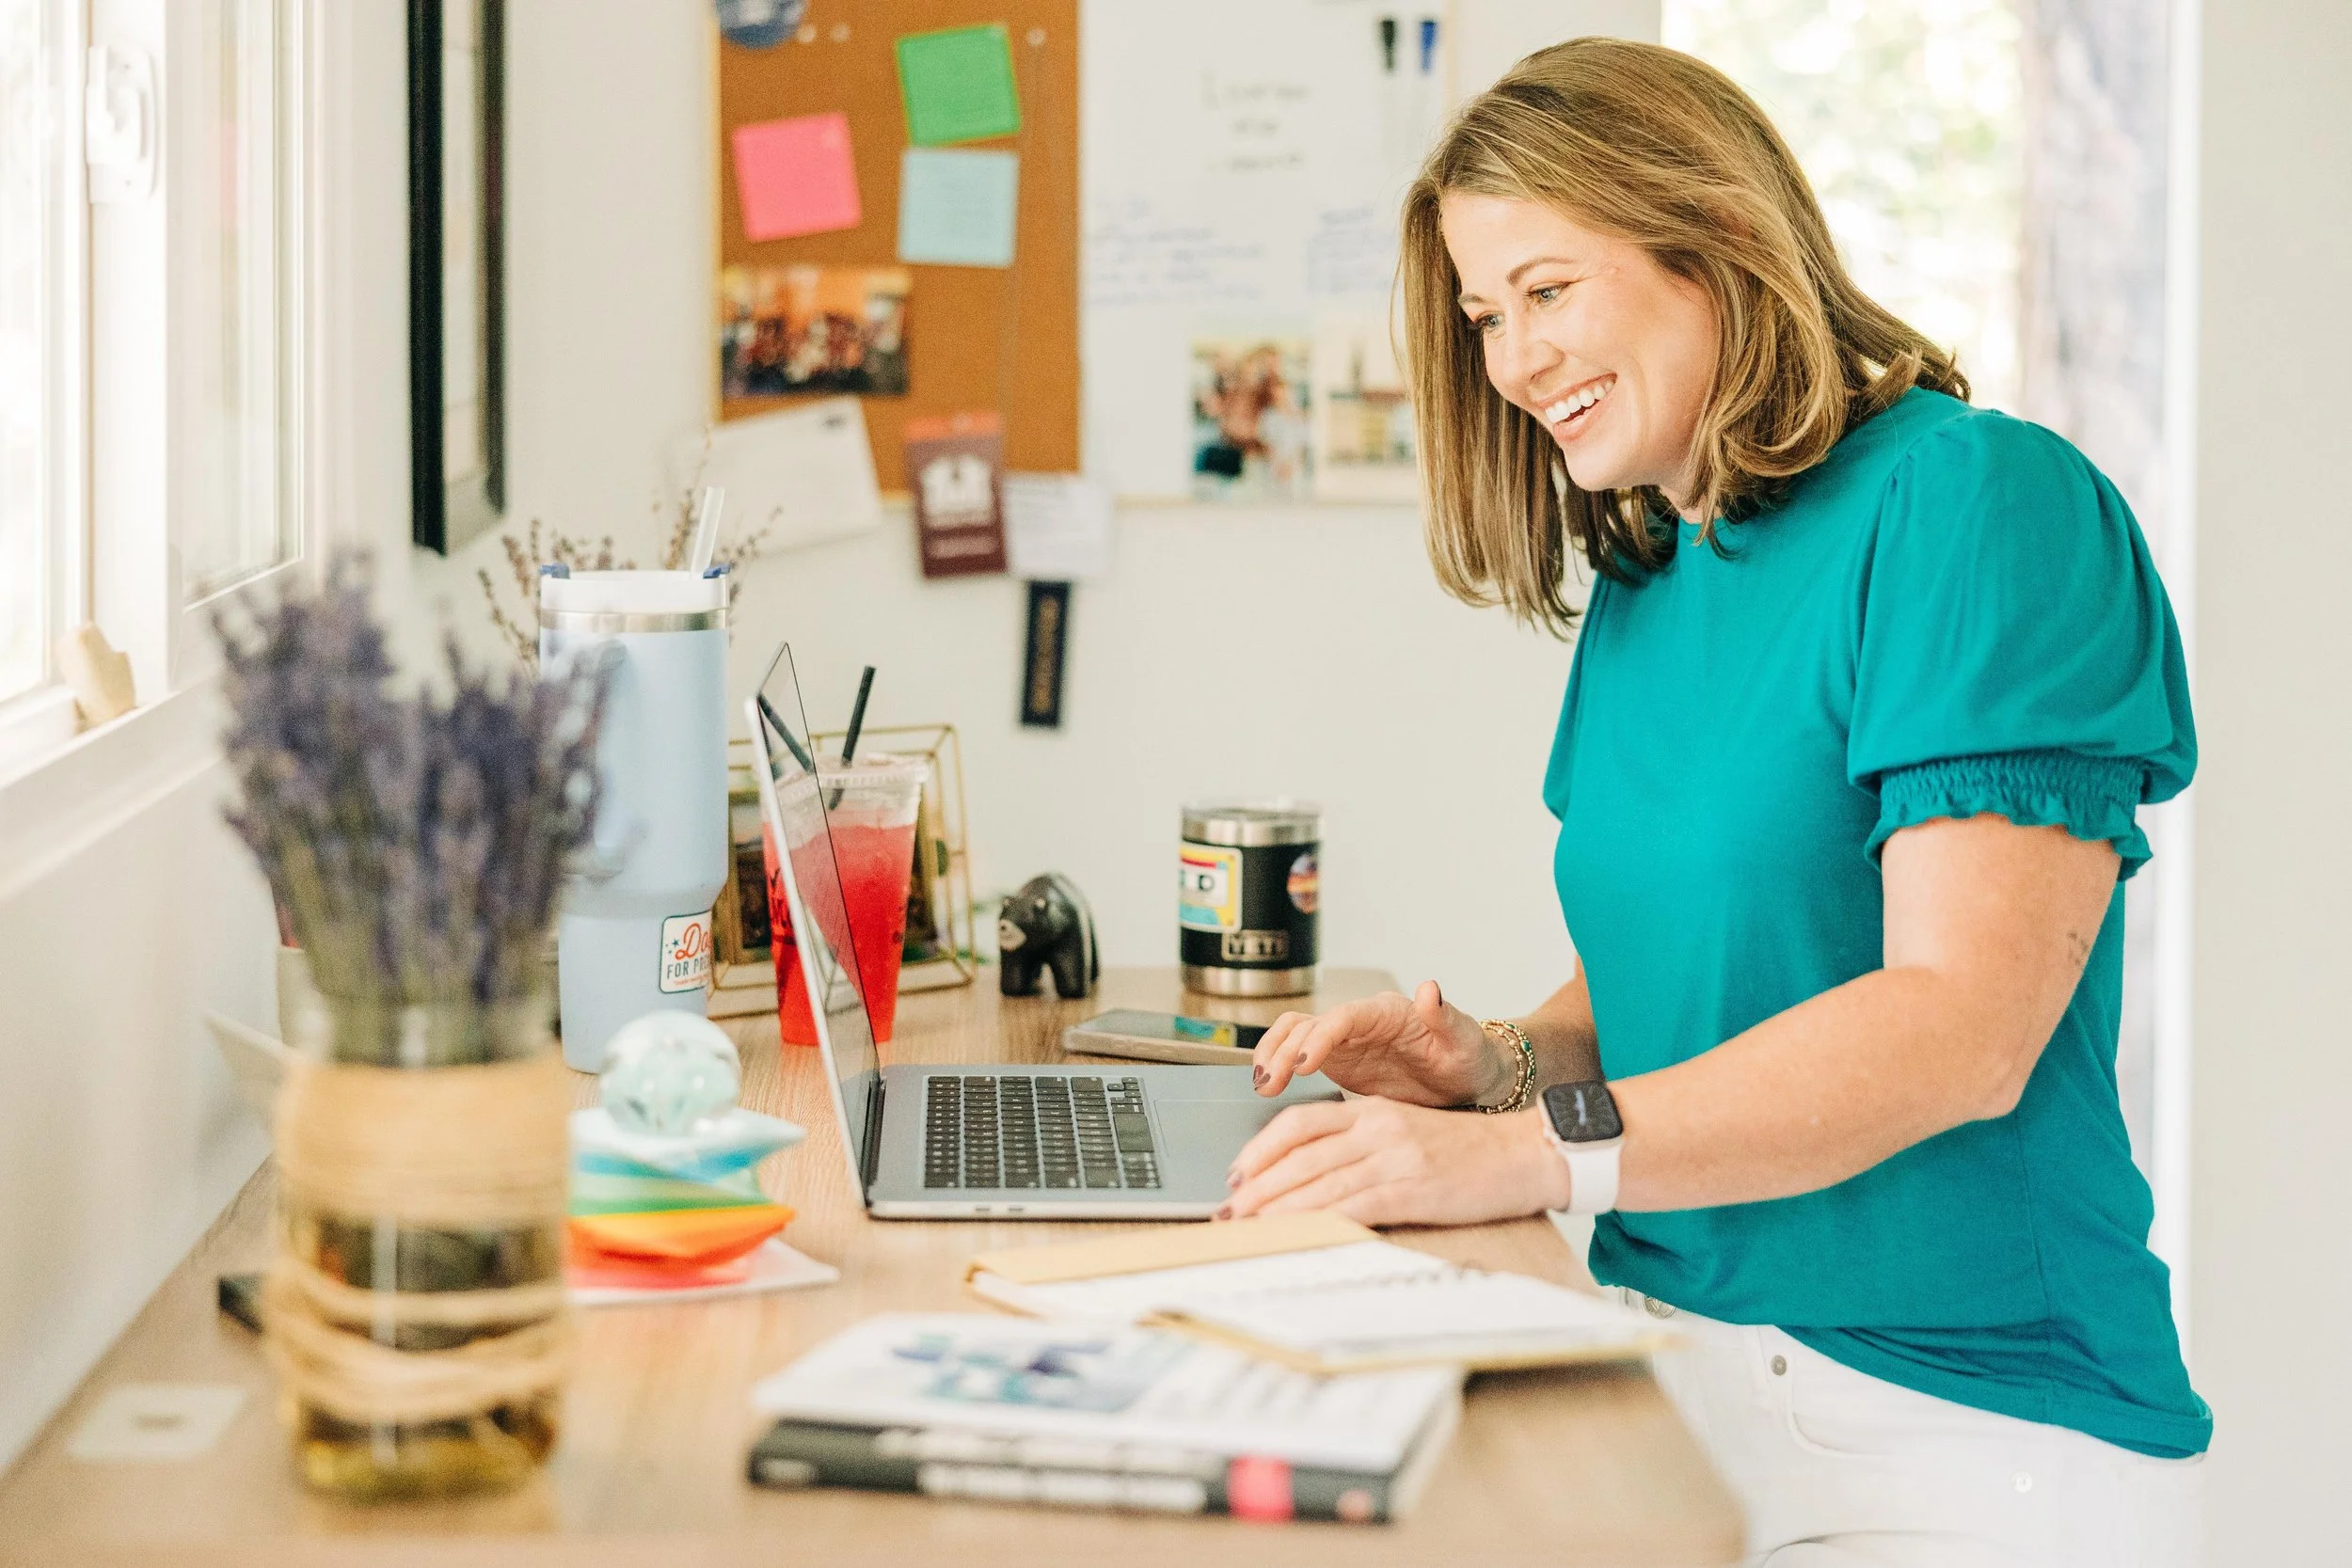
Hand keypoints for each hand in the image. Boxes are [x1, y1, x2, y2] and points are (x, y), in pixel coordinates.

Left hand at [1222, 1099, 1569, 1226]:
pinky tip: (1296, 1232)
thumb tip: (1313, 1173)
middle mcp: (1378, 1128)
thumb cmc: (1467, 1152)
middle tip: (1227, 1209)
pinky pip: (1352, 1204)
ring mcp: (1394, 1158)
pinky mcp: (1412, 1189)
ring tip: (1247, 1226)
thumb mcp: (1406, 1132)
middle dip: (1256, 1185)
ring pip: (1318, 1180)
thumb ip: (1361, 1143)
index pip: (1299, 1124)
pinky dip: (1317, 1219)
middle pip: (1299, 1154)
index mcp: (1373, 1110)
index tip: (1236, 1174)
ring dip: (1276, 1206)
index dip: (1260, 1149)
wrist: (1524, 1155)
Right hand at [1252, 980, 1506, 1106]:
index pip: (1343, 1019)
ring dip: (1272, 1055)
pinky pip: (1295, 1055)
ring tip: (1261, 1085)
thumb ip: (1445, 1017)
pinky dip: (1277, 1067)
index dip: (1318, 1038)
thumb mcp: (1464, 1040)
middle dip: (1283, 1050)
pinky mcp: (1337, 1060)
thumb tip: (1430, 989)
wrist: (1468, 1078)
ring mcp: (1344, 1041)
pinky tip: (1268, 1089)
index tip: (1301, 1063)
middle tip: (1268, 1083)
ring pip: (1293, 1034)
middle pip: (1307, 1024)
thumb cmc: (1469, 1057)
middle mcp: (1359, 1022)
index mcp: (1388, 1013)